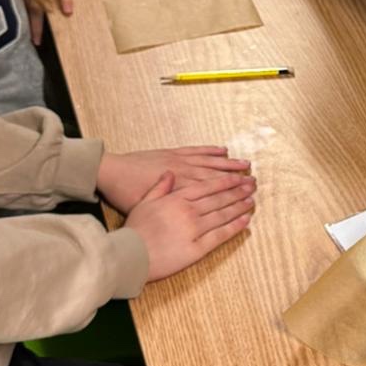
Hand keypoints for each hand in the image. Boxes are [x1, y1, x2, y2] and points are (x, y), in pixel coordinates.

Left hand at [97, 147, 252, 212]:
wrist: (111, 172)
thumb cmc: (126, 195)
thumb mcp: (148, 209)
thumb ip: (170, 210)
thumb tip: (192, 215)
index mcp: (179, 191)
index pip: (212, 193)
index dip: (230, 196)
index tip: (247, 198)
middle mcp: (184, 174)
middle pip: (216, 178)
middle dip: (236, 181)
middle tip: (254, 183)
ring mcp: (180, 161)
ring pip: (210, 163)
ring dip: (229, 164)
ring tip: (247, 165)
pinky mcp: (173, 153)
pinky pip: (197, 151)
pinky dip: (211, 151)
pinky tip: (223, 151)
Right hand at [124, 171, 255, 280]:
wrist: (129, 255)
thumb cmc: (135, 229)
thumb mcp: (145, 202)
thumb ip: (160, 187)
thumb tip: (170, 173)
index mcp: (177, 198)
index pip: (208, 186)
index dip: (227, 181)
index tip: (240, 177)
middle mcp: (188, 211)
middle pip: (219, 198)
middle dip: (238, 191)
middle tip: (253, 186)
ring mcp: (194, 229)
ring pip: (223, 215)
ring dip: (240, 207)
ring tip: (252, 201)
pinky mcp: (197, 248)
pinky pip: (220, 235)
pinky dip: (235, 227)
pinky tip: (245, 221)